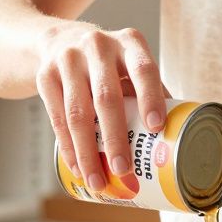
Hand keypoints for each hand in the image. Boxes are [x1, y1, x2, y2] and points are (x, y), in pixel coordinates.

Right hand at [34, 21, 167, 192]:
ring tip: (98, 181)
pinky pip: (57, 119)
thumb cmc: (110, 63)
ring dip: (88, 153)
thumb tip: (176, 140)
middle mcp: (98, 46)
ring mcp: (68, 60)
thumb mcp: (131, 63)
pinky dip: (69, 148)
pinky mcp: (45, 76)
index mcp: (130, 42)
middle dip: (115, 138)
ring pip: (77, 113)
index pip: (143, 70)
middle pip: (106, 98)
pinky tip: (78, 168)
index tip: (156, 128)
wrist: (59, 39)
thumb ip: (151, 93)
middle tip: (123, 170)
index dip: (150, 98)